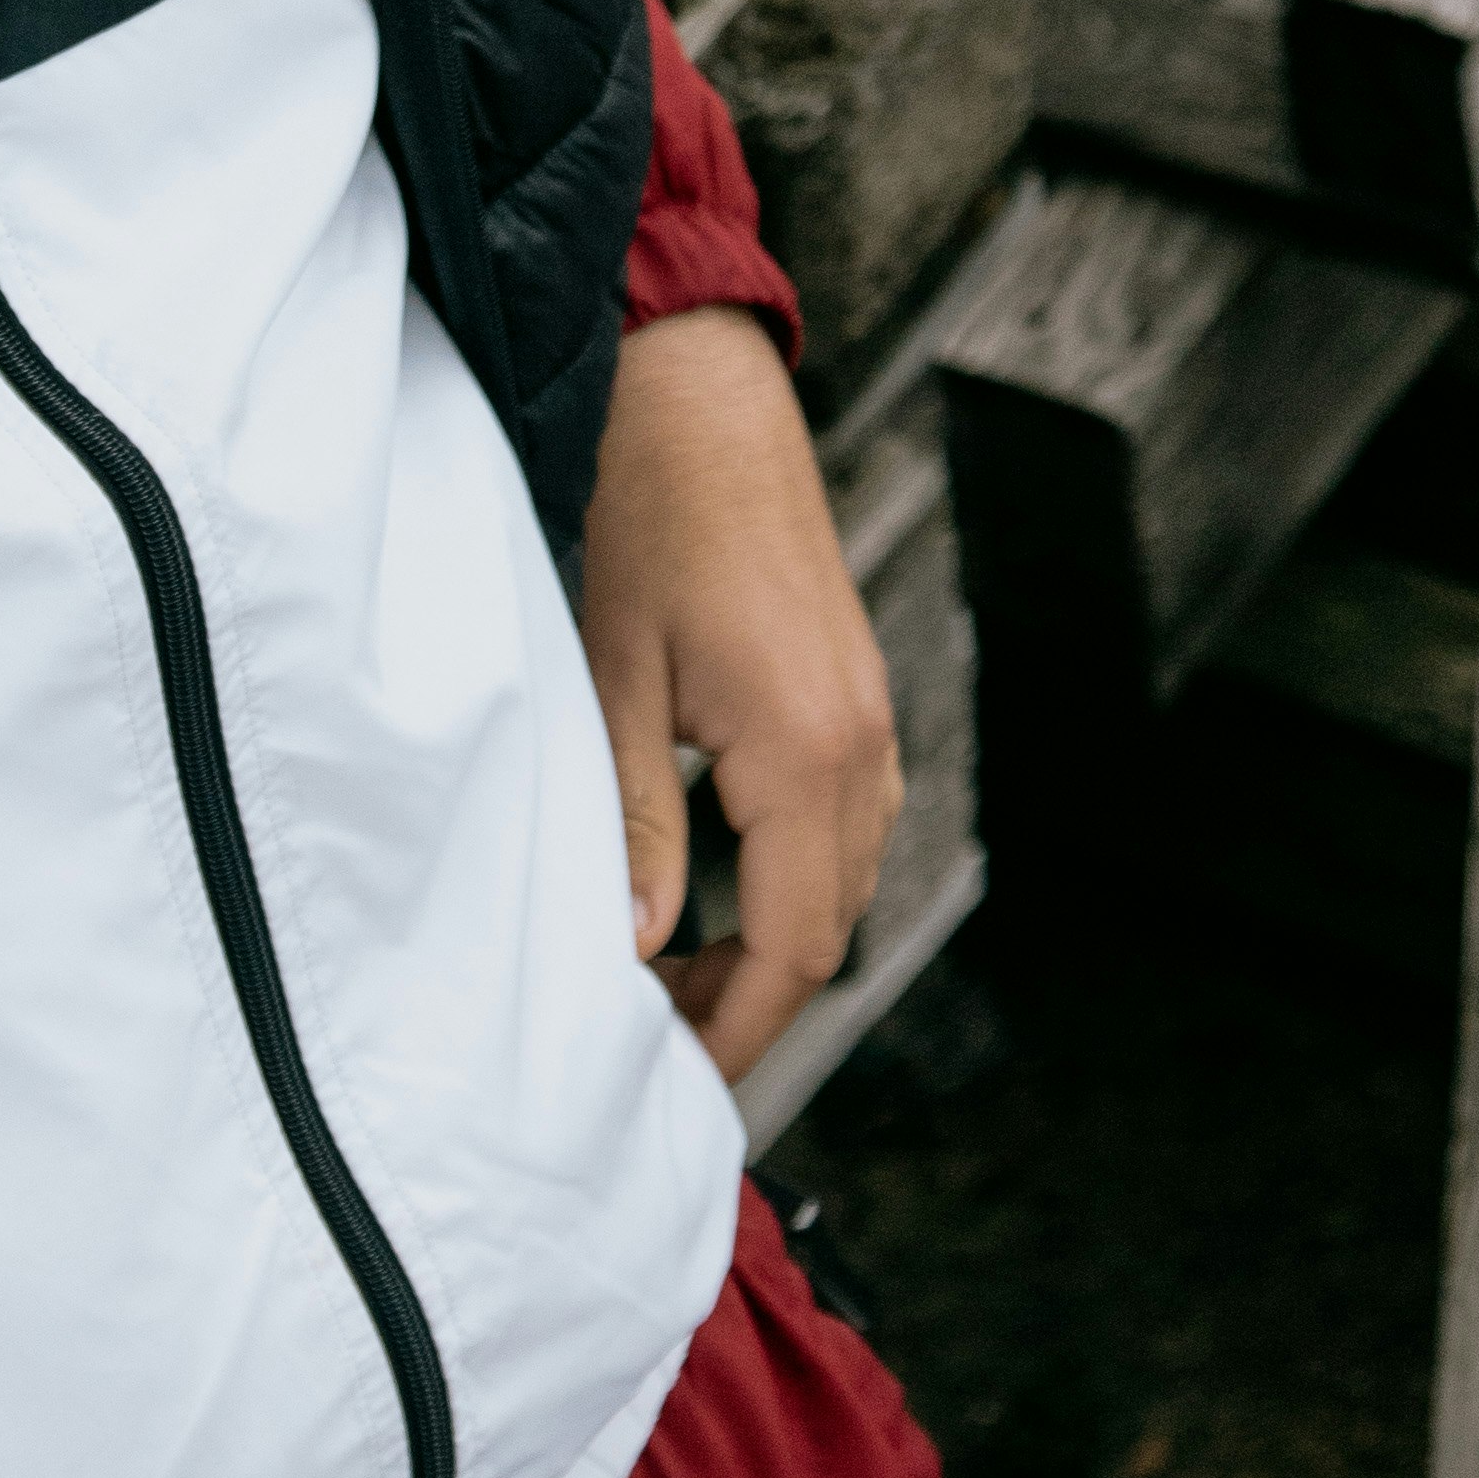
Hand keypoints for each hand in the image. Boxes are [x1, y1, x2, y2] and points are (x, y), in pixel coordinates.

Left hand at [581, 304, 900, 1087]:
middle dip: (748, 1000)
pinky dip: (789, 879)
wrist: (697, 395)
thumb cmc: (642, 520)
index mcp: (807, 755)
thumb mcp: (609, 678)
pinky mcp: (853, 694)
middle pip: (827, 930)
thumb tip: (633, 949)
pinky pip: (845, 823)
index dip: (736, 1029)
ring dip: (768, 942)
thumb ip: (630, 820)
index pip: (792, 948)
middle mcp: (862, 746)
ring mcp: (869, 717)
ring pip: (842, 881)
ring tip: (668, 977)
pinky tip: (710, 890)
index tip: (678, 1082)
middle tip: (652, 1040)